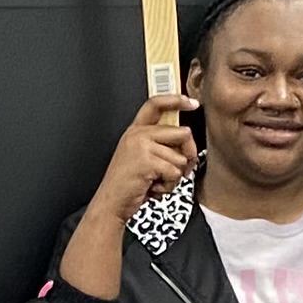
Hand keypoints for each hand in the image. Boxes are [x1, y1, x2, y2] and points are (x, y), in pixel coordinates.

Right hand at [85, 95, 199, 223]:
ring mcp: (141, 146)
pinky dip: (168, 185)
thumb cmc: (128, 185)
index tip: (192, 102)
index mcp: (135, 131)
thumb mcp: (141, 157)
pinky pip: (174, 172)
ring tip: (156, 181)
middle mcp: (138, 134)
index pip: (156, 104)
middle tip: (178, 169)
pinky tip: (153, 187)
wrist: (111, 203)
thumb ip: (160, 144)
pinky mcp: (146, 161)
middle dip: (188, 154)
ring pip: (180, 157)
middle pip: (182, 133)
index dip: (176, 100)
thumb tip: (186, 140)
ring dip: (174, 176)